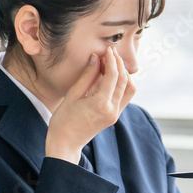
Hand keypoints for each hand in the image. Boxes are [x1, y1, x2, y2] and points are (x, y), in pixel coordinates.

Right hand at [45, 46, 136, 162]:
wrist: (66, 143)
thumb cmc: (63, 119)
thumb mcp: (73, 95)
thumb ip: (87, 76)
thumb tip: (96, 58)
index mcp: (101, 104)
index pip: (113, 76)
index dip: (112, 60)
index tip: (108, 49)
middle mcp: (112, 110)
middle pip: (124, 81)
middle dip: (119, 64)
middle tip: (111, 53)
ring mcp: (116, 114)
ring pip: (129, 89)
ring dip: (124, 74)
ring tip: (113, 63)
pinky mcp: (115, 116)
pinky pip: (125, 96)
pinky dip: (122, 83)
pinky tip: (112, 76)